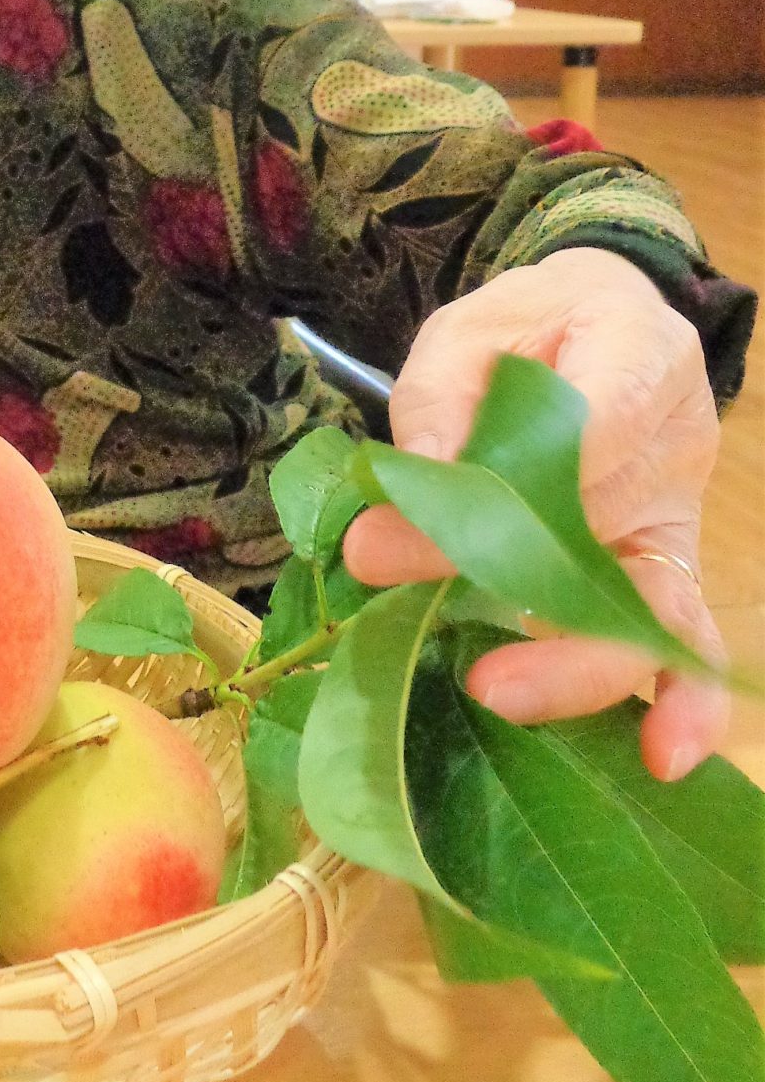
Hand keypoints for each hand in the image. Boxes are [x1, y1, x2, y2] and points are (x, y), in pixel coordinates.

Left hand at [342, 247, 726, 780]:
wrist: (589, 327)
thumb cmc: (526, 330)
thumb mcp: (467, 331)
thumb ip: (438, 397)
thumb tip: (410, 483)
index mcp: (639, 348)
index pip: (590, 425)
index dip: (506, 487)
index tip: (401, 533)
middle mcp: (677, 438)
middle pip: (606, 525)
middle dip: (505, 581)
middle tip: (406, 598)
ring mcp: (678, 511)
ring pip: (651, 600)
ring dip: (575, 658)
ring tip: (496, 691)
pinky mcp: (664, 567)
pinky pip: (681, 637)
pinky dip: (679, 701)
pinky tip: (660, 755)